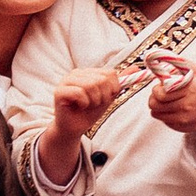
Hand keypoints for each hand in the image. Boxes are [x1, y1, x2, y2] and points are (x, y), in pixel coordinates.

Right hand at [38, 65, 123, 187]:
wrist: (75, 128)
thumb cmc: (89, 112)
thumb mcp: (108, 96)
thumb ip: (120, 82)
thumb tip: (136, 68)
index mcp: (88, 72)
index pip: (110, 73)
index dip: (112, 89)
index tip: (104, 98)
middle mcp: (76, 73)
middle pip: (101, 80)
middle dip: (103, 97)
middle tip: (94, 104)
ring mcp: (66, 81)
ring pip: (91, 85)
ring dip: (93, 101)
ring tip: (87, 105)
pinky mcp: (59, 91)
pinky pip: (79, 93)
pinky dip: (84, 103)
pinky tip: (79, 106)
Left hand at [148, 59, 195, 145]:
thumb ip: (181, 62)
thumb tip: (161, 56)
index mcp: (189, 89)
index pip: (160, 92)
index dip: (157, 88)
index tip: (161, 85)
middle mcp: (186, 105)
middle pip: (154, 104)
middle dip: (154, 97)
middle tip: (160, 93)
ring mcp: (183, 118)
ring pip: (156, 113)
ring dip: (157, 107)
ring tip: (166, 101)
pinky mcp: (181, 127)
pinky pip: (163, 121)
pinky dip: (165, 115)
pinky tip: (174, 109)